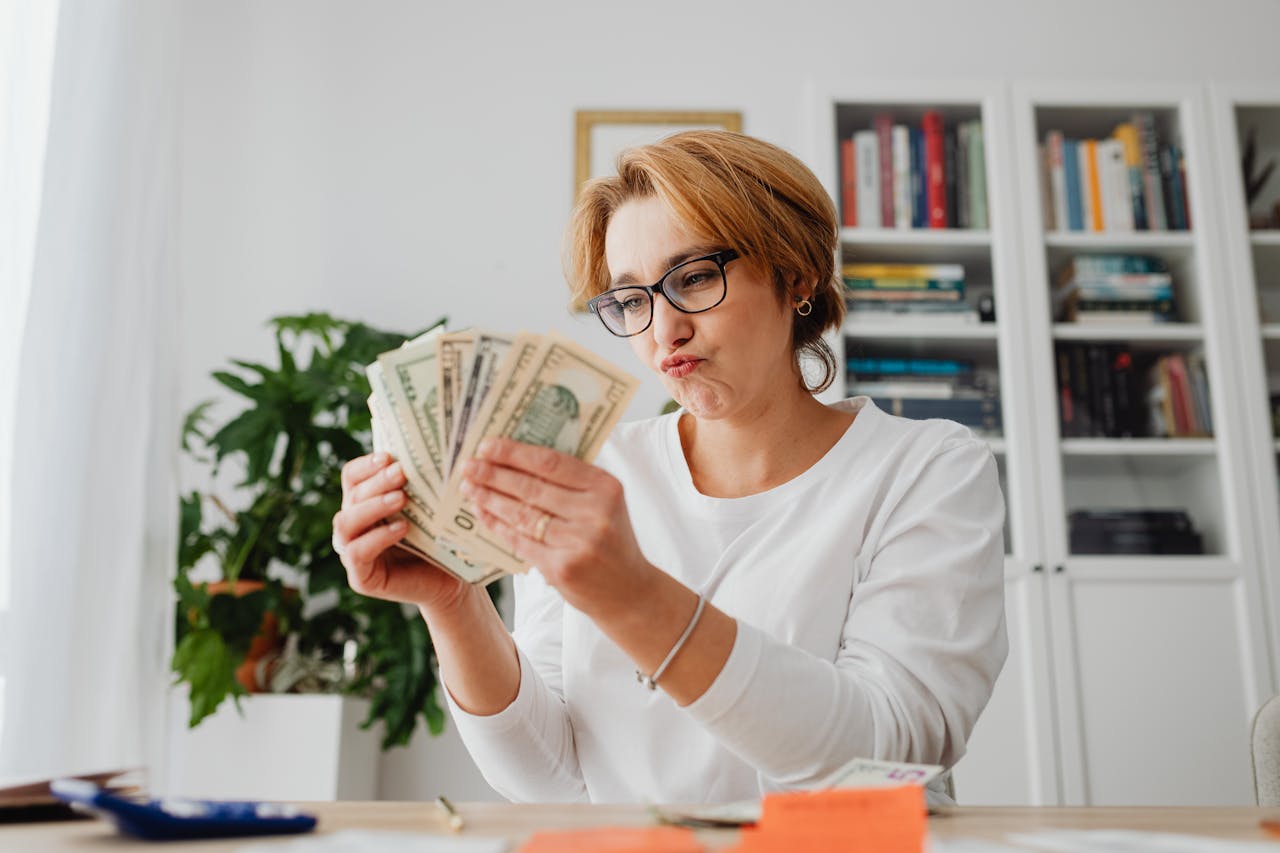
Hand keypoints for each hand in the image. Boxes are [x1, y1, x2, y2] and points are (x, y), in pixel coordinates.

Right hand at [333, 452, 468, 612]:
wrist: (454, 581)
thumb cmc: (442, 540)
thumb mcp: (430, 507)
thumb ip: (420, 484)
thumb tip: (427, 449)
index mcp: (365, 504)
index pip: (352, 477)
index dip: (366, 465)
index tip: (389, 456)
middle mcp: (354, 526)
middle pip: (351, 495)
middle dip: (376, 482)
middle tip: (402, 473)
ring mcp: (353, 553)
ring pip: (346, 522)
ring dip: (373, 506)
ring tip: (401, 499)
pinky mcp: (361, 578)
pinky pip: (357, 553)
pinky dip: (377, 538)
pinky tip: (402, 529)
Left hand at [459, 437, 655, 621]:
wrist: (630, 591)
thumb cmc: (610, 540)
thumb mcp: (604, 504)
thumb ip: (572, 483)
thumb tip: (517, 456)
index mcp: (606, 488)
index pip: (551, 462)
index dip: (514, 453)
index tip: (486, 445)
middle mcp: (595, 513)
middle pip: (532, 487)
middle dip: (493, 474)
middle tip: (467, 465)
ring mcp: (578, 543)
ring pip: (522, 515)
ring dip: (489, 499)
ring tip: (468, 487)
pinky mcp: (562, 568)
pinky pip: (520, 542)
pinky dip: (497, 526)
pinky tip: (482, 514)